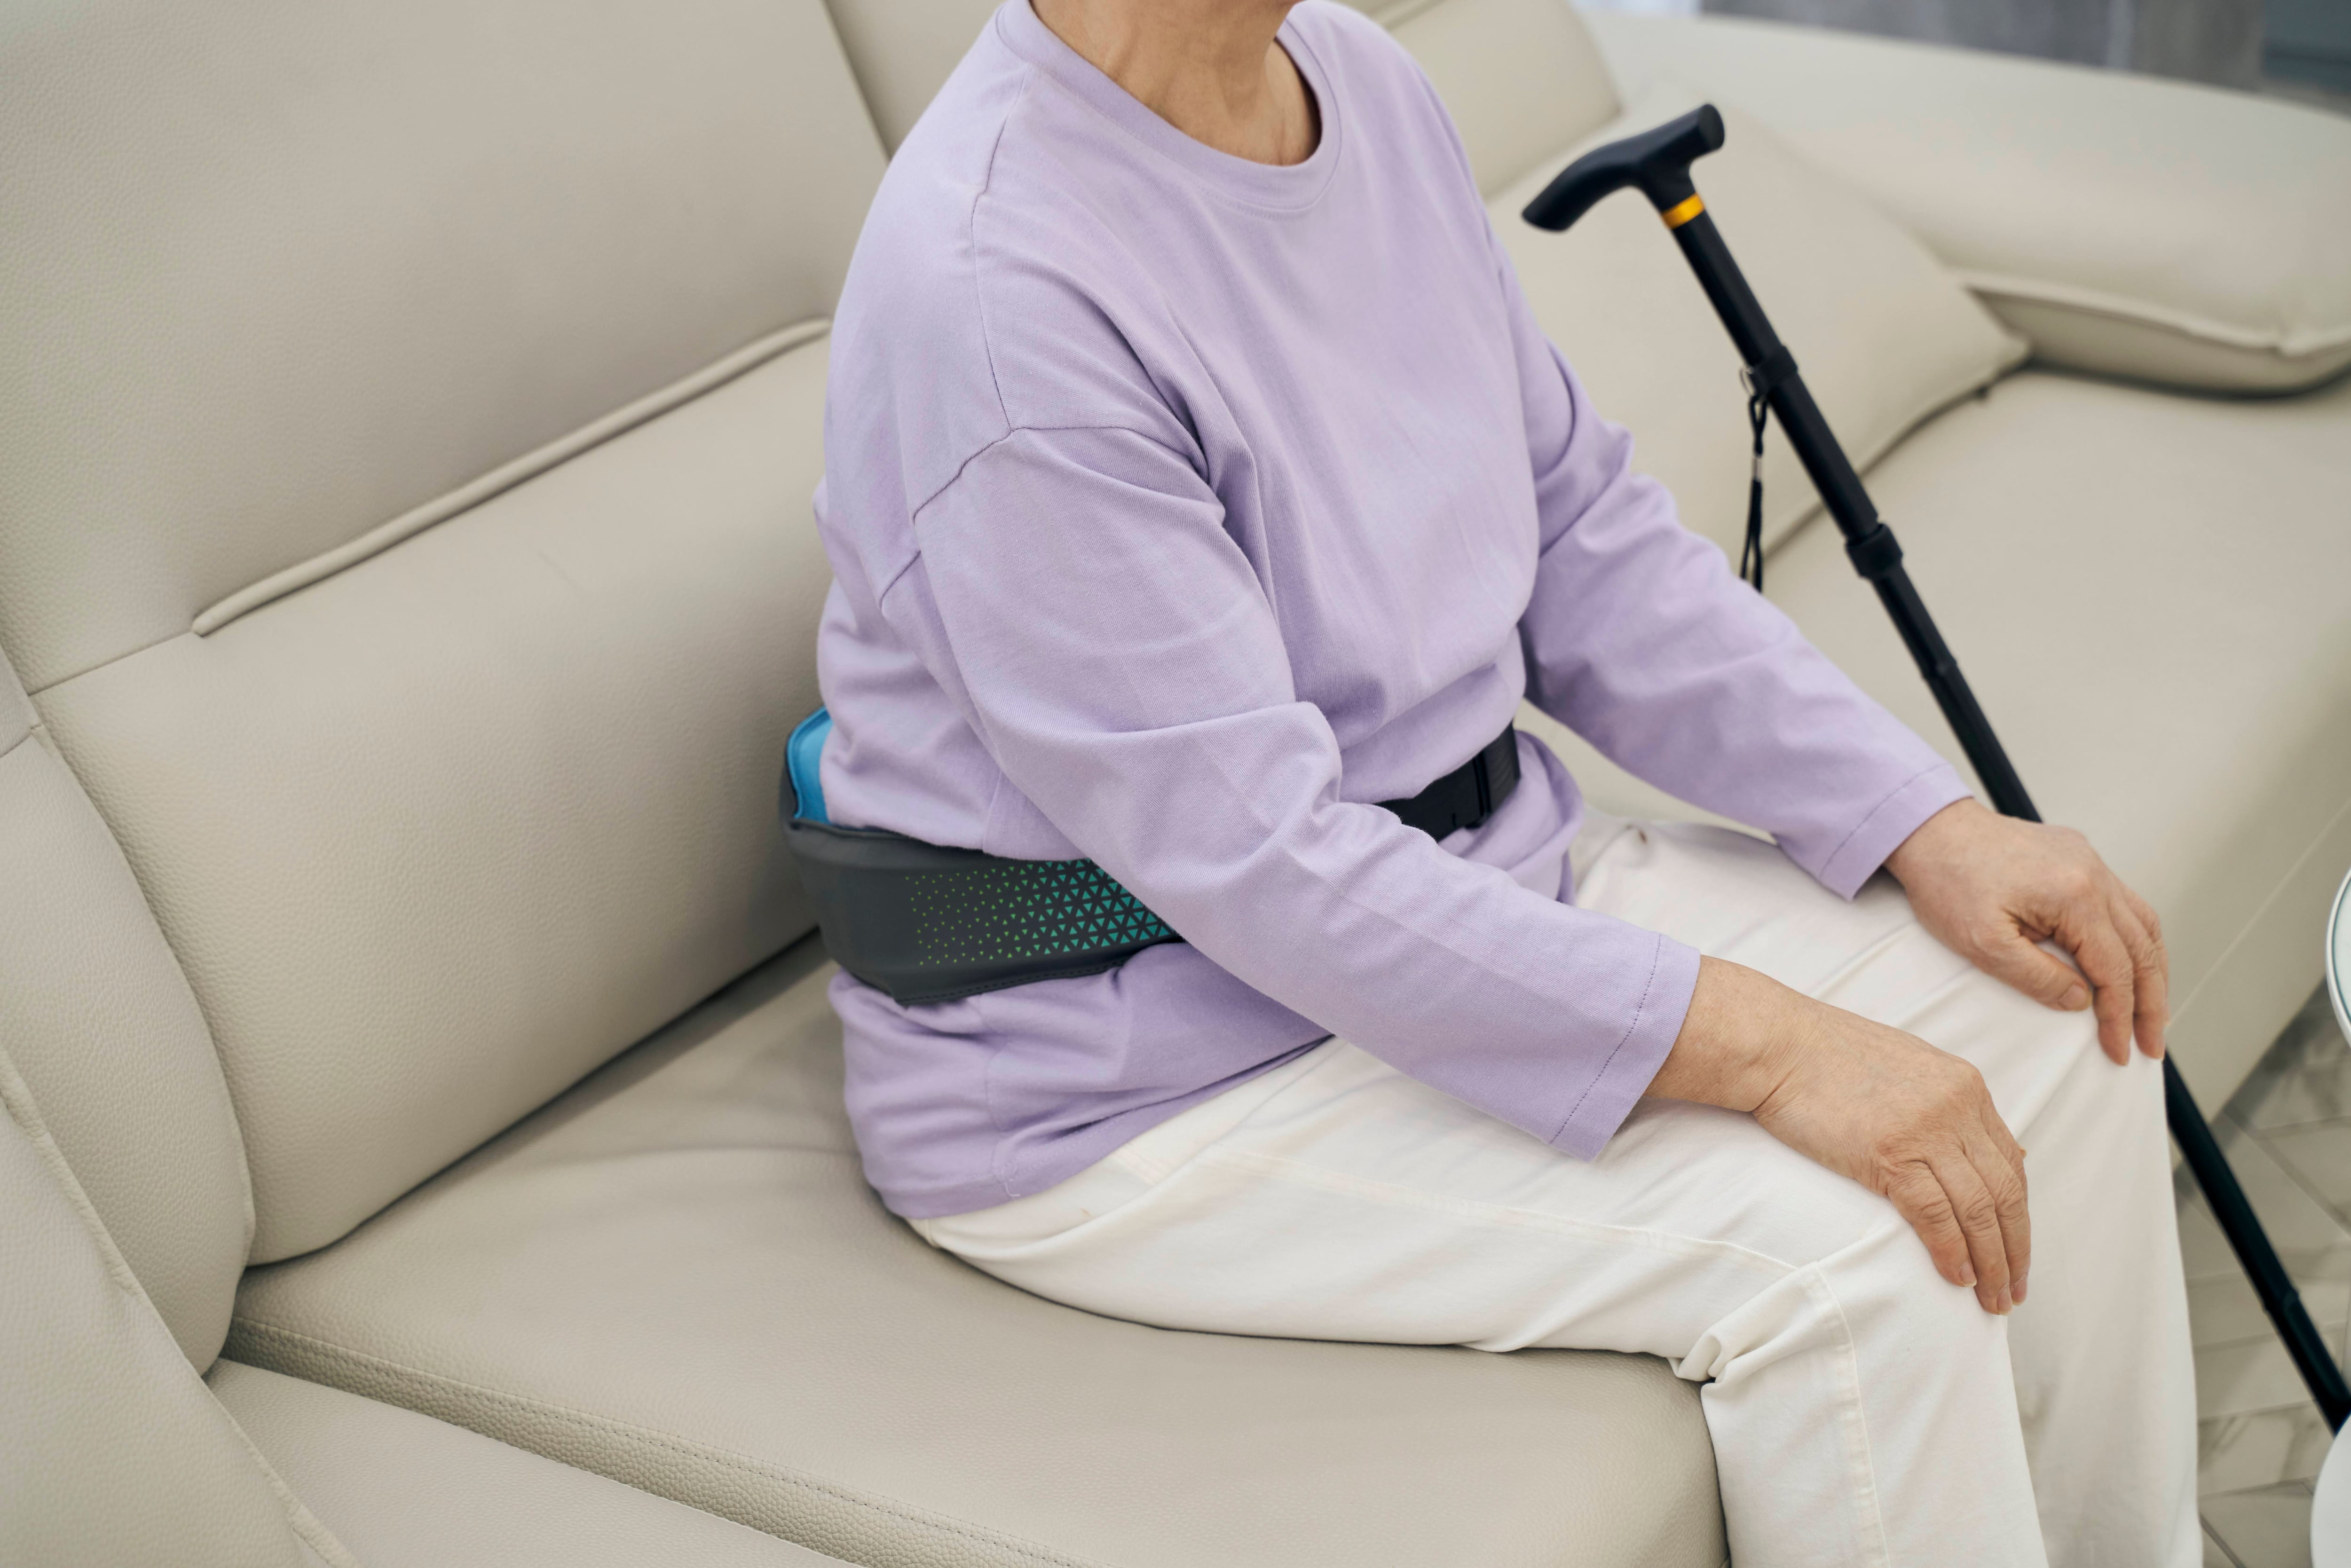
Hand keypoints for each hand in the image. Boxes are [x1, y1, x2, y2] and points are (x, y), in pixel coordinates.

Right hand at [1650, 958, 2030, 1312]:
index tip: (2014, 1250)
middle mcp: (1957, 1106)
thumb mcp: (1907, 1068)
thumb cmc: (1828, 1056)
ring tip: (1991, 1300)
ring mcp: (1925, 1129)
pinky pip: (1935, 1214)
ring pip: (1977, 1210)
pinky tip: (1955, 1277)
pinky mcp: (1888, 1153)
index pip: (2010, 1163)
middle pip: (2005, 1193)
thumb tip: (1975, 1153)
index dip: (2018, 1215)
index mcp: (1965, 1085)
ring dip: (1990, 1263)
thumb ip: (1944, 1106)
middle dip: (2014, 1250)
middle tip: (2012, 1292)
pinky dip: (1950, 1251)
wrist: (1778, 1044)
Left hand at [1885, 799, 2166, 1064]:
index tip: (2120, 1052)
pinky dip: (2135, 938)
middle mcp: (2095, 873)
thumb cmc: (1947, 882)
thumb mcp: (1983, 943)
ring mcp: (2091, 861)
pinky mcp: (2080, 857)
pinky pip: (2124, 903)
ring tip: (2152, 1011)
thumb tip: (2082, 1002)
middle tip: (2150, 1045)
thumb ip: (2037, 977)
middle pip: (2142, 948)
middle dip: (2152, 1002)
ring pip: (2144, 923)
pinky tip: (2132, 962)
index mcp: (2076, 896)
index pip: (2115, 969)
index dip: (2121, 1016)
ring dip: (2152, 970)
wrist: (1930, 831)